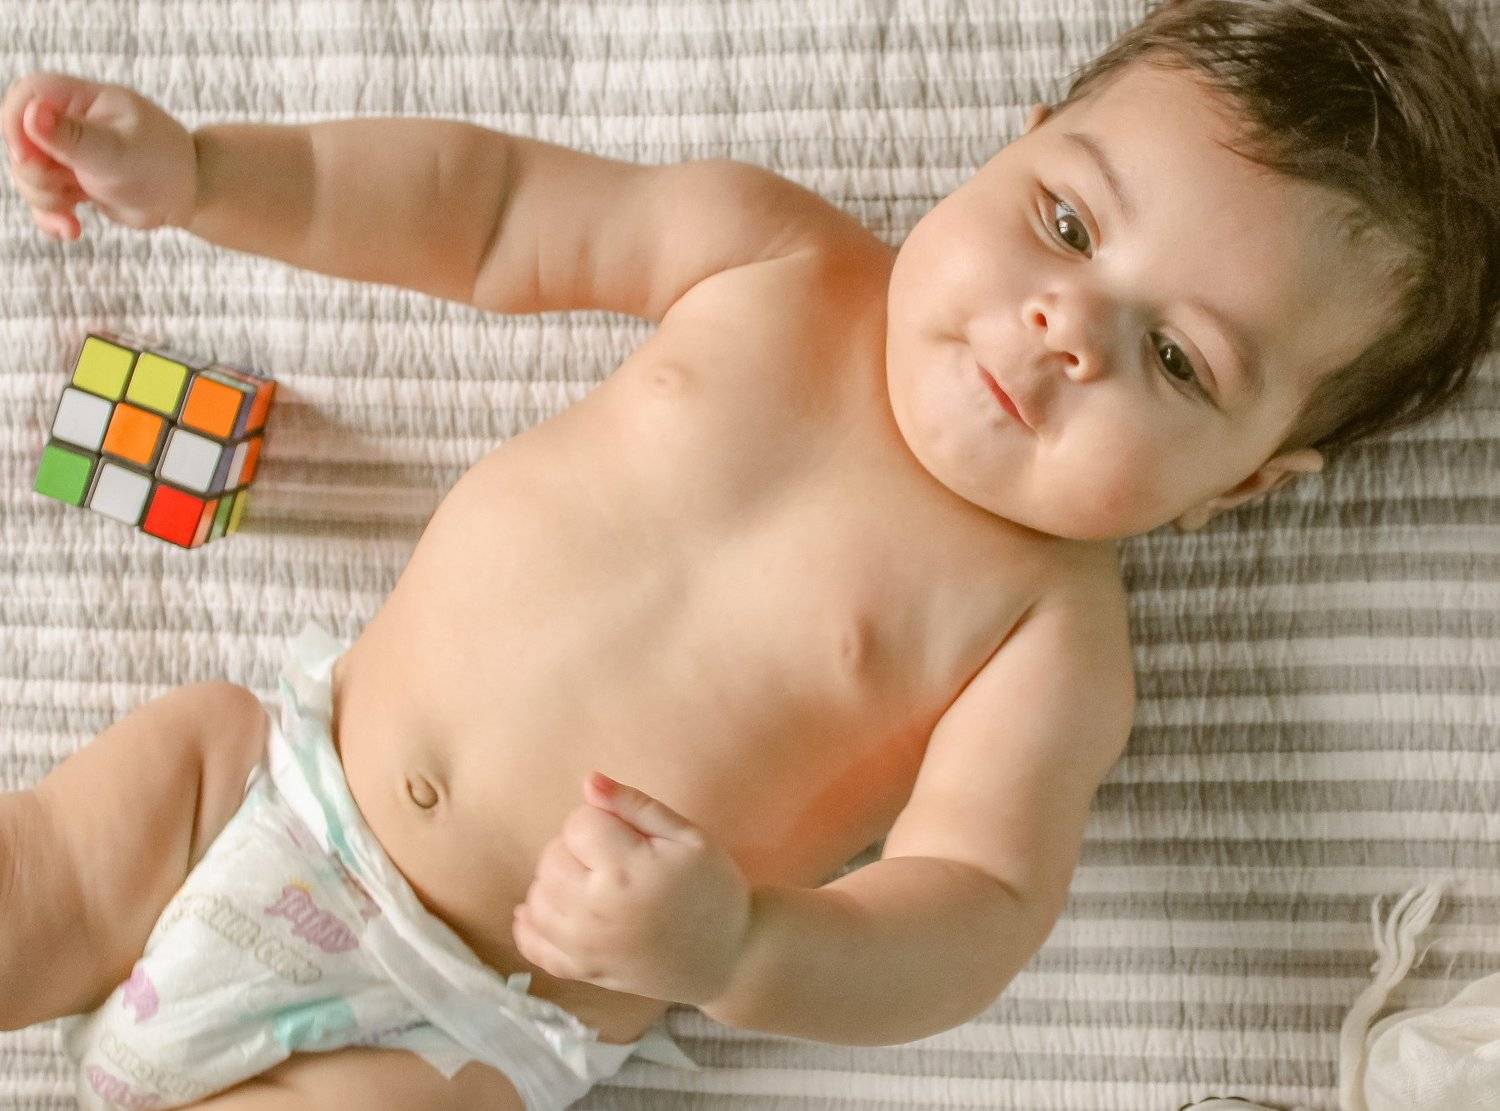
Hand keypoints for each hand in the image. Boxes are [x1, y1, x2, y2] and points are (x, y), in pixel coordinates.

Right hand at [2, 71, 196, 239]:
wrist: (189, 196)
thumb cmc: (162, 164)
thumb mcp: (117, 151)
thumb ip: (73, 137)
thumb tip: (32, 113)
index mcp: (81, 99)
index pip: (26, 94)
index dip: (16, 124)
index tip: (28, 156)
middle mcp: (70, 122)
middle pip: (20, 140)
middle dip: (33, 173)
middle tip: (63, 190)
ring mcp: (69, 153)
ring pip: (29, 174)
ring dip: (43, 200)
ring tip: (72, 217)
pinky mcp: (73, 182)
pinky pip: (43, 199)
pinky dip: (51, 218)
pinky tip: (71, 231)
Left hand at [512, 771, 752, 1005]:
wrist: (731, 958)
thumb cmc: (714, 890)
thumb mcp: (689, 837)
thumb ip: (636, 805)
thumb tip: (589, 781)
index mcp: (626, 871)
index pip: (579, 823)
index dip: (601, 820)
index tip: (627, 834)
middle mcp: (596, 911)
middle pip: (551, 857)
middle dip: (577, 848)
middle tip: (614, 857)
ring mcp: (584, 946)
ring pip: (537, 895)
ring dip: (558, 881)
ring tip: (595, 882)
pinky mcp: (581, 971)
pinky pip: (531, 944)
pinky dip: (531, 924)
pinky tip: (553, 909)